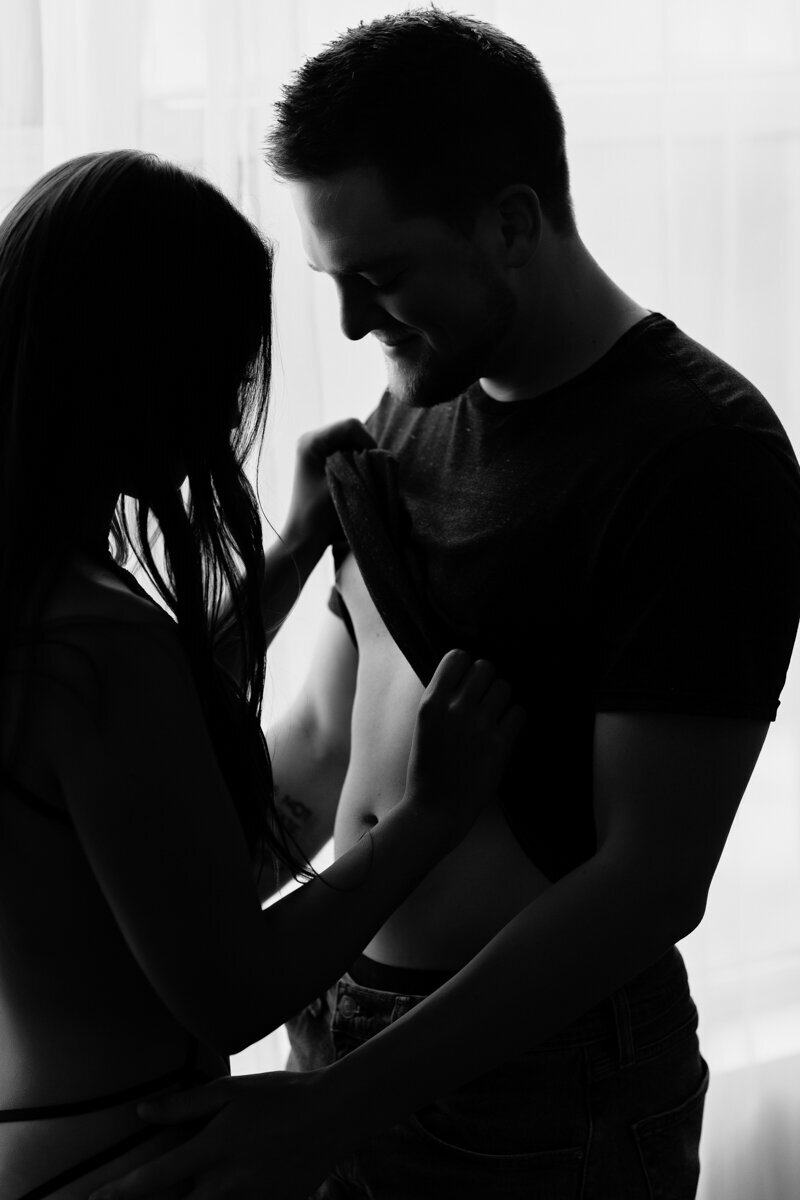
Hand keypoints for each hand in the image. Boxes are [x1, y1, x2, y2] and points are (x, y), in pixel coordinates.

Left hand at [87, 1070, 346, 1199]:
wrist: (333, 1116)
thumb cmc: (279, 1095)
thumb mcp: (230, 1091)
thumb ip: (184, 1105)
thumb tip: (142, 1113)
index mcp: (211, 1151)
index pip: (152, 1181)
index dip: (119, 1193)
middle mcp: (225, 1185)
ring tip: (186, 1191)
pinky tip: (214, 1193)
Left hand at [283, 417, 375, 551]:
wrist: (304, 537)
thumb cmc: (319, 515)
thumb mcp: (344, 486)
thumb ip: (364, 467)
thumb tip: (386, 456)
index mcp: (311, 441)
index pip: (350, 426)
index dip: (368, 441)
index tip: (374, 465)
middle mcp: (312, 439)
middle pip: (352, 432)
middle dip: (366, 450)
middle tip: (368, 474)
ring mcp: (317, 449)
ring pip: (353, 442)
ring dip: (362, 458)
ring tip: (361, 479)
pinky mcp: (324, 460)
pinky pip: (349, 452)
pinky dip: (357, 464)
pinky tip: (355, 480)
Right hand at [405, 649, 525, 838]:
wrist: (435, 809)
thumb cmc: (428, 767)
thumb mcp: (424, 726)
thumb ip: (443, 699)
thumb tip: (467, 674)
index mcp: (431, 703)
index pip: (457, 657)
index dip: (466, 665)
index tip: (467, 680)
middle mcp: (455, 709)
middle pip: (485, 667)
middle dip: (486, 680)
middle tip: (484, 698)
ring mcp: (479, 726)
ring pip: (505, 687)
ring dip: (502, 698)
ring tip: (494, 714)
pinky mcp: (500, 744)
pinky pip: (519, 712)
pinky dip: (514, 718)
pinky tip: (504, 729)